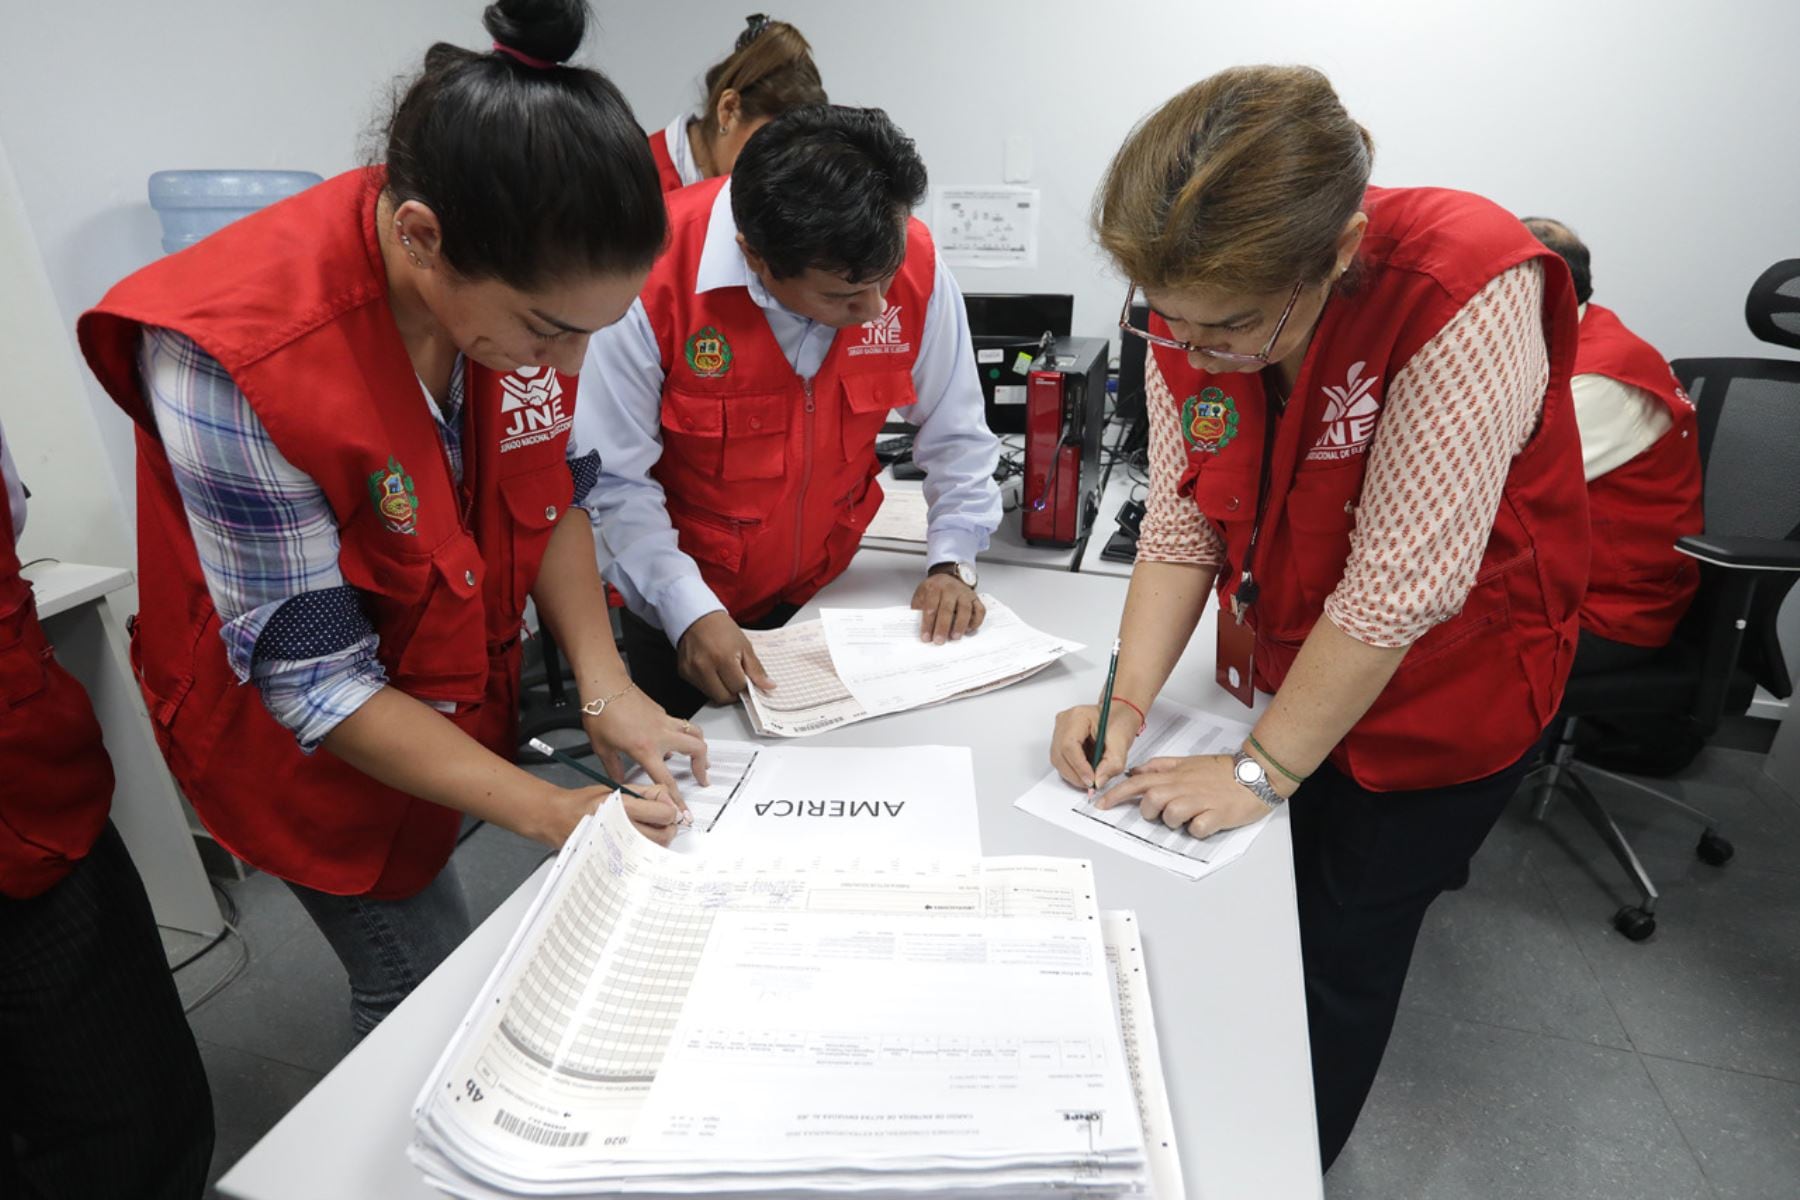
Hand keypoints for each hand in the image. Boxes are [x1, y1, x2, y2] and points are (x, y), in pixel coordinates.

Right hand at [533, 782, 687, 848]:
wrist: (558, 818)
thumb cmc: (584, 802)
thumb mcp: (616, 788)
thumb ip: (645, 793)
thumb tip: (668, 800)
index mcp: (623, 807)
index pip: (664, 813)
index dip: (669, 809)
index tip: (664, 807)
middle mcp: (621, 828)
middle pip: (664, 836)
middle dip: (668, 827)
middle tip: (662, 821)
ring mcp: (618, 847)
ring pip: (654, 850)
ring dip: (658, 840)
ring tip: (648, 830)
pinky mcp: (613, 860)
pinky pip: (639, 860)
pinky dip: (643, 852)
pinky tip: (637, 842)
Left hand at [582, 685, 709, 794]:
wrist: (603, 684)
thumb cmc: (600, 713)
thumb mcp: (602, 747)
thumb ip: (614, 768)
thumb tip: (619, 783)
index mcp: (645, 749)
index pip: (667, 781)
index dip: (677, 800)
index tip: (684, 812)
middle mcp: (661, 735)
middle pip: (696, 750)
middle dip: (702, 767)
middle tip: (701, 779)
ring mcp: (664, 721)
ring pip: (695, 733)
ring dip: (700, 747)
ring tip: (699, 759)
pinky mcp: (662, 712)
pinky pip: (680, 724)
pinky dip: (684, 734)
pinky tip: (674, 741)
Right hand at [676, 610, 773, 702]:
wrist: (697, 617)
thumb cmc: (720, 628)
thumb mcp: (744, 645)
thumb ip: (756, 669)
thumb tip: (768, 686)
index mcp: (722, 658)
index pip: (738, 687)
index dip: (745, 686)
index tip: (747, 681)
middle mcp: (704, 667)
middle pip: (723, 697)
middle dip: (733, 692)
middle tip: (736, 680)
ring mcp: (692, 671)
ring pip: (711, 695)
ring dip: (721, 689)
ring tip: (724, 673)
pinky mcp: (683, 673)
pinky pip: (700, 688)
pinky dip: (709, 684)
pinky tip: (712, 670)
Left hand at [911, 572, 984, 643]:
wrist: (948, 577)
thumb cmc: (934, 590)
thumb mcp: (921, 595)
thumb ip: (919, 609)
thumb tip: (918, 628)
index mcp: (935, 587)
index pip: (931, 606)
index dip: (928, 623)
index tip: (926, 637)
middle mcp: (951, 589)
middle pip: (947, 609)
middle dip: (943, 626)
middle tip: (939, 640)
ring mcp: (965, 593)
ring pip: (965, 609)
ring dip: (960, 625)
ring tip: (954, 637)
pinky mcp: (975, 599)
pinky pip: (980, 610)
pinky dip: (976, 621)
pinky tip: (968, 630)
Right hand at [1050, 701, 1140, 792]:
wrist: (1119, 714)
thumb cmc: (1119, 721)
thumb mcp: (1122, 742)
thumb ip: (1112, 764)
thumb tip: (1098, 781)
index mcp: (1078, 716)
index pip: (1069, 745)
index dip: (1079, 766)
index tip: (1091, 780)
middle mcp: (1064, 722)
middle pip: (1060, 755)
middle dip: (1076, 774)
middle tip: (1092, 784)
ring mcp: (1060, 730)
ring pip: (1058, 760)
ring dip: (1074, 774)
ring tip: (1091, 776)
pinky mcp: (1060, 739)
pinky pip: (1061, 760)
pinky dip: (1073, 770)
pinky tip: (1086, 770)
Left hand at [1099, 754, 1274, 838]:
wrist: (1256, 774)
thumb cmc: (1222, 771)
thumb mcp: (1187, 762)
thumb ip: (1161, 766)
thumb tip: (1137, 771)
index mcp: (1176, 775)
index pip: (1138, 782)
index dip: (1117, 794)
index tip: (1101, 804)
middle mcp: (1184, 787)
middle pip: (1151, 799)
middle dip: (1150, 810)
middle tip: (1161, 813)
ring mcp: (1201, 801)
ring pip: (1171, 815)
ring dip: (1174, 821)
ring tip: (1188, 816)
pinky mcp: (1217, 815)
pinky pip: (1197, 828)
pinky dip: (1198, 830)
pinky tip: (1205, 822)